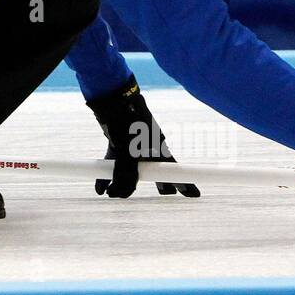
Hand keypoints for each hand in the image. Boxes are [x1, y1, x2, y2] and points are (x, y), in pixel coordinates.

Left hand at [87, 76, 199, 198]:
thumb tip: (115, 194)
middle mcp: (149, 147)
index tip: (194, 195)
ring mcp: (134, 144)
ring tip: (120, 193)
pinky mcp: (119, 142)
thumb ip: (124, 176)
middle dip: (161, 183)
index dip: (184, 184)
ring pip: (134, 168)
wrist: (113, 99)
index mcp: (159, 149)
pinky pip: (115, 162)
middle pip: (157, 171)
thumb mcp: (127, 153)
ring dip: (126, 182)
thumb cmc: (127, 123)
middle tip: (166, 192)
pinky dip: (108, 173)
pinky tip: (100, 187)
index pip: (174, 171)